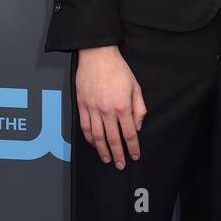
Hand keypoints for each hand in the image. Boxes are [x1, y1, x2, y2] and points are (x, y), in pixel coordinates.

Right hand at [75, 46, 146, 168]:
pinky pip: (85, 127)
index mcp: (122, 106)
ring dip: (102, 150)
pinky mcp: (82, 105)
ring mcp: (92, 109)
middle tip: (120, 165)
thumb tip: (137, 127)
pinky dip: (89, 138)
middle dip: (118, 155)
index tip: (134, 156)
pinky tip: (94, 144)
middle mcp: (107, 110)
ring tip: (107, 159)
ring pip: (97, 136)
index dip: (132, 148)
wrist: (97, 55)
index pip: (129, 134)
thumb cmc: (118, 69)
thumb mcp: (136, 87)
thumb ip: (139, 109)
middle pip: (113, 139)